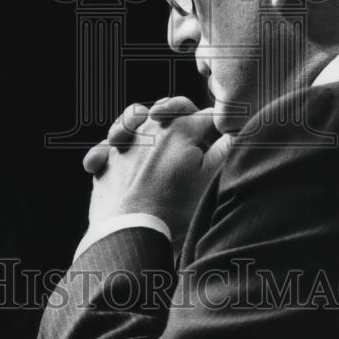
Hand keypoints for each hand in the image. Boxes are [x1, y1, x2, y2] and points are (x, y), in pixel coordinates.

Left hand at [85, 97, 220, 240]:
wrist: (129, 231)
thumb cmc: (173, 208)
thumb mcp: (209, 180)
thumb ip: (223, 152)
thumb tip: (233, 135)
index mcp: (181, 129)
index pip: (208, 117)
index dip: (218, 126)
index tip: (221, 137)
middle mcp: (150, 127)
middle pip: (171, 107)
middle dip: (182, 112)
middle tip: (190, 130)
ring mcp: (125, 142)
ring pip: (135, 116)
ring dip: (144, 119)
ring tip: (150, 128)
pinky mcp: (105, 160)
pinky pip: (107, 143)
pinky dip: (113, 145)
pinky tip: (117, 150)